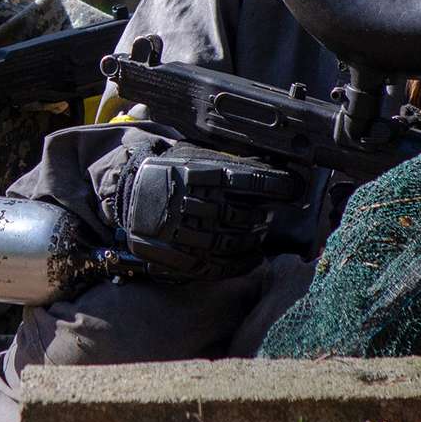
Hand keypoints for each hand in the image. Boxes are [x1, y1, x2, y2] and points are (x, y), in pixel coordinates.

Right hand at [106, 144, 309, 279]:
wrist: (128, 196)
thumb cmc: (169, 173)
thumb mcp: (193, 156)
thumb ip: (225, 160)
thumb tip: (269, 164)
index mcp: (195, 174)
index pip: (246, 180)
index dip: (274, 185)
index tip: (292, 187)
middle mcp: (189, 203)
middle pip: (241, 214)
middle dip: (263, 216)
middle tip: (270, 215)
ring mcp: (181, 233)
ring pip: (231, 241)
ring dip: (253, 240)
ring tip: (260, 234)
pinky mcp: (177, 256)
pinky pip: (216, 265)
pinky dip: (240, 264)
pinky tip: (253, 259)